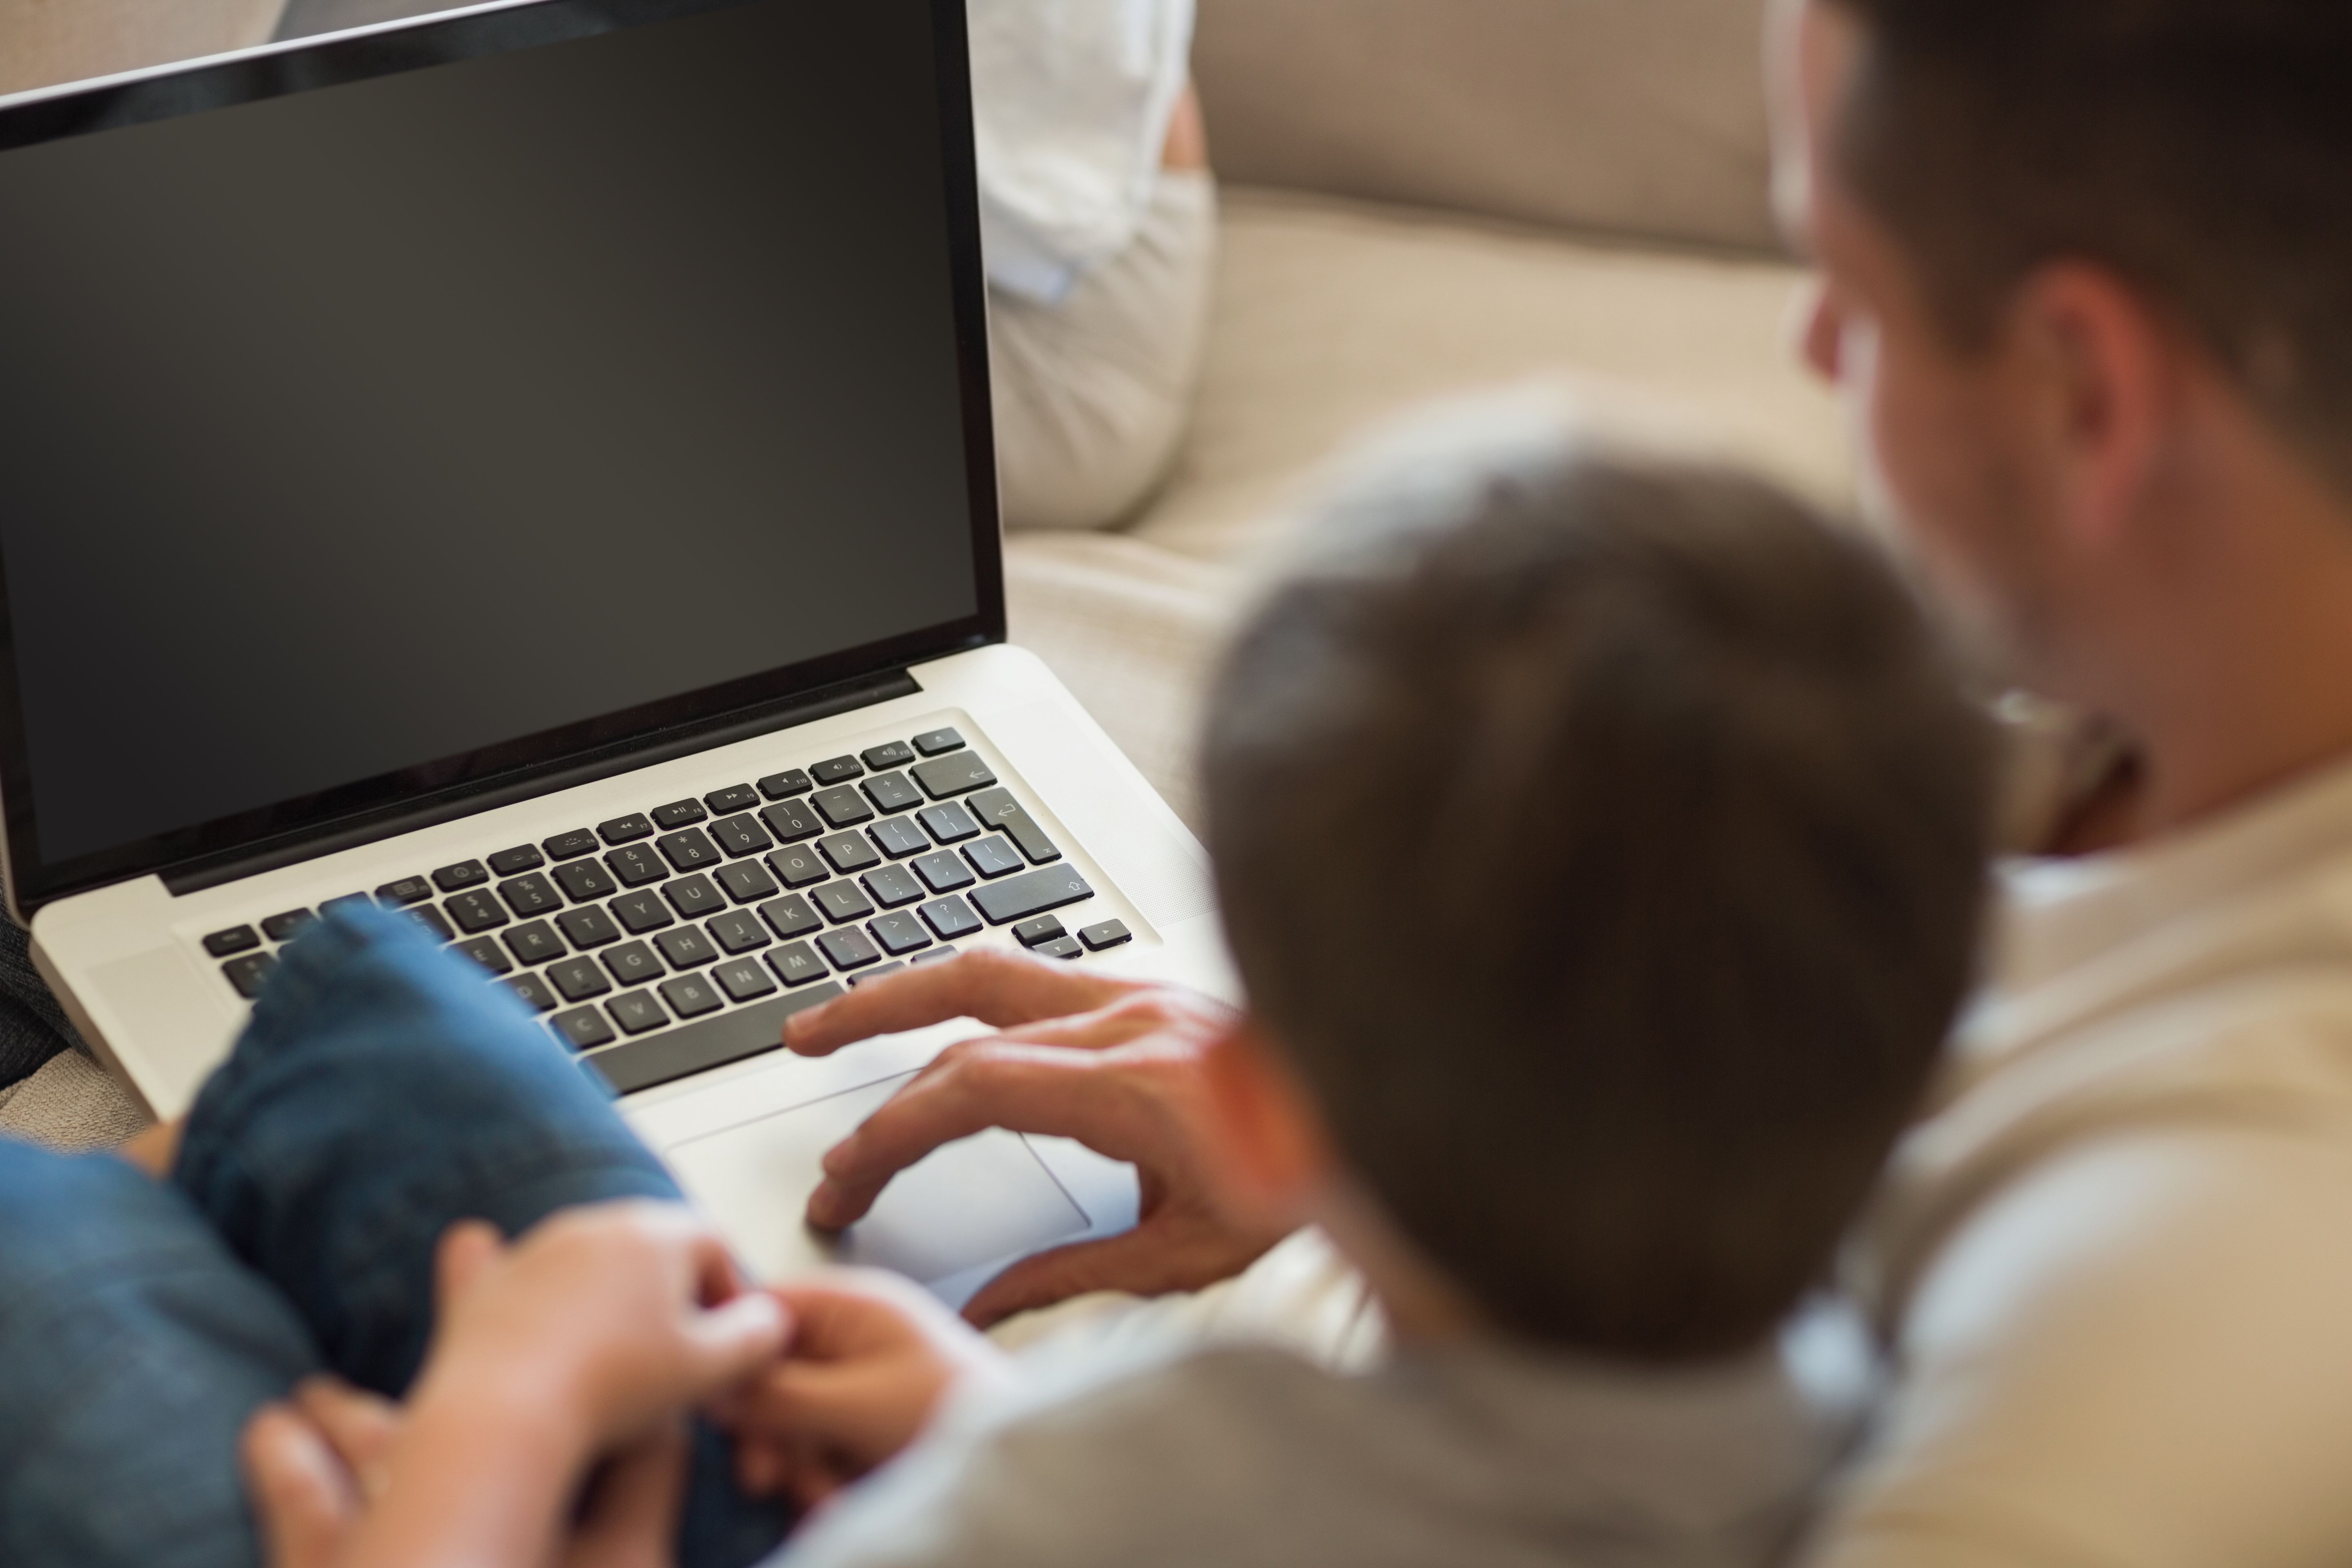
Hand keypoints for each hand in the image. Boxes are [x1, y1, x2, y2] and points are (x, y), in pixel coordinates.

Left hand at [237, 1203, 784, 1567]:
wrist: (503, 1413)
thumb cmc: (610, 1387)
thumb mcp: (710, 1368)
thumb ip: (756, 1334)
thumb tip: (770, 1319)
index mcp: (657, 1232)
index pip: (714, 1243)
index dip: (730, 1291)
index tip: (728, 1340)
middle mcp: (595, 1223)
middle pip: (654, 1247)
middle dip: (672, 1294)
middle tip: (677, 1355)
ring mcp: (536, 1247)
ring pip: (592, 1261)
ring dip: (612, 1299)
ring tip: (615, 1361)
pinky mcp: (487, 1280)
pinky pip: (516, 1270)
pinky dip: (537, 1294)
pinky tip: (544, 1327)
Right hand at [720, 1270, 1011, 1507]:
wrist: (1021, 1465)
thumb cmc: (955, 1412)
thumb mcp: (857, 1404)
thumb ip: (783, 1394)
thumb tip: (719, 1389)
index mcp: (855, 1306)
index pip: (768, 1306)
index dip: (736, 1351)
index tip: (716, 1400)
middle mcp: (852, 1337)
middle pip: (773, 1373)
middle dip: (769, 1431)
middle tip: (767, 1476)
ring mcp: (858, 1381)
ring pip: (790, 1419)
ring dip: (796, 1464)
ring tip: (821, 1497)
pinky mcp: (865, 1425)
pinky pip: (817, 1446)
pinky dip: (819, 1478)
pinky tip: (833, 1503)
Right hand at [782, 951, 1288, 1325]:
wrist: (1389, 1122)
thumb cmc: (1311, 1189)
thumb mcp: (1190, 1257)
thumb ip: (1076, 1279)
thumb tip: (982, 1305)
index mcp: (1137, 1082)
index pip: (976, 1085)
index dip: (897, 1127)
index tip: (851, 1174)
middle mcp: (1134, 1019)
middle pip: (968, 1000)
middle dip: (873, 1028)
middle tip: (801, 1049)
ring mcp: (1145, 996)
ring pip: (1000, 967)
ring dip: (913, 985)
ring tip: (844, 1011)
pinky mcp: (1155, 996)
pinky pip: (1041, 973)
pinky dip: (973, 986)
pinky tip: (944, 1008)